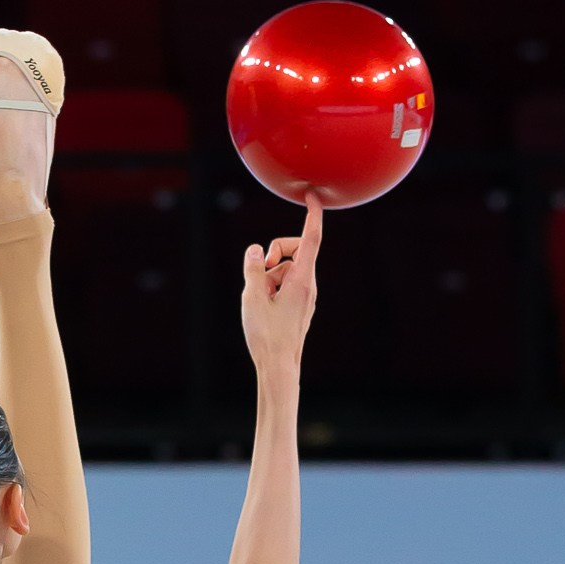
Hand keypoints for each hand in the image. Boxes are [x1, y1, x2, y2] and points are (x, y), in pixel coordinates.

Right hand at [240, 213, 321, 383]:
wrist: (279, 367)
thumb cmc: (267, 336)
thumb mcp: (253, 298)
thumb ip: (253, 269)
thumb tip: (255, 250)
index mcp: (302, 279)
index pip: (310, 238)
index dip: (312, 214)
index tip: (311, 196)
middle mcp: (309, 285)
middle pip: (294, 251)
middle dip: (275, 253)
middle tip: (260, 272)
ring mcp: (305, 296)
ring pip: (287, 270)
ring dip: (269, 277)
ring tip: (259, 301)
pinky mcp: (300, 306)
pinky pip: (286, 285)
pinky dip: (272, 288)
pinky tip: (264, 308)